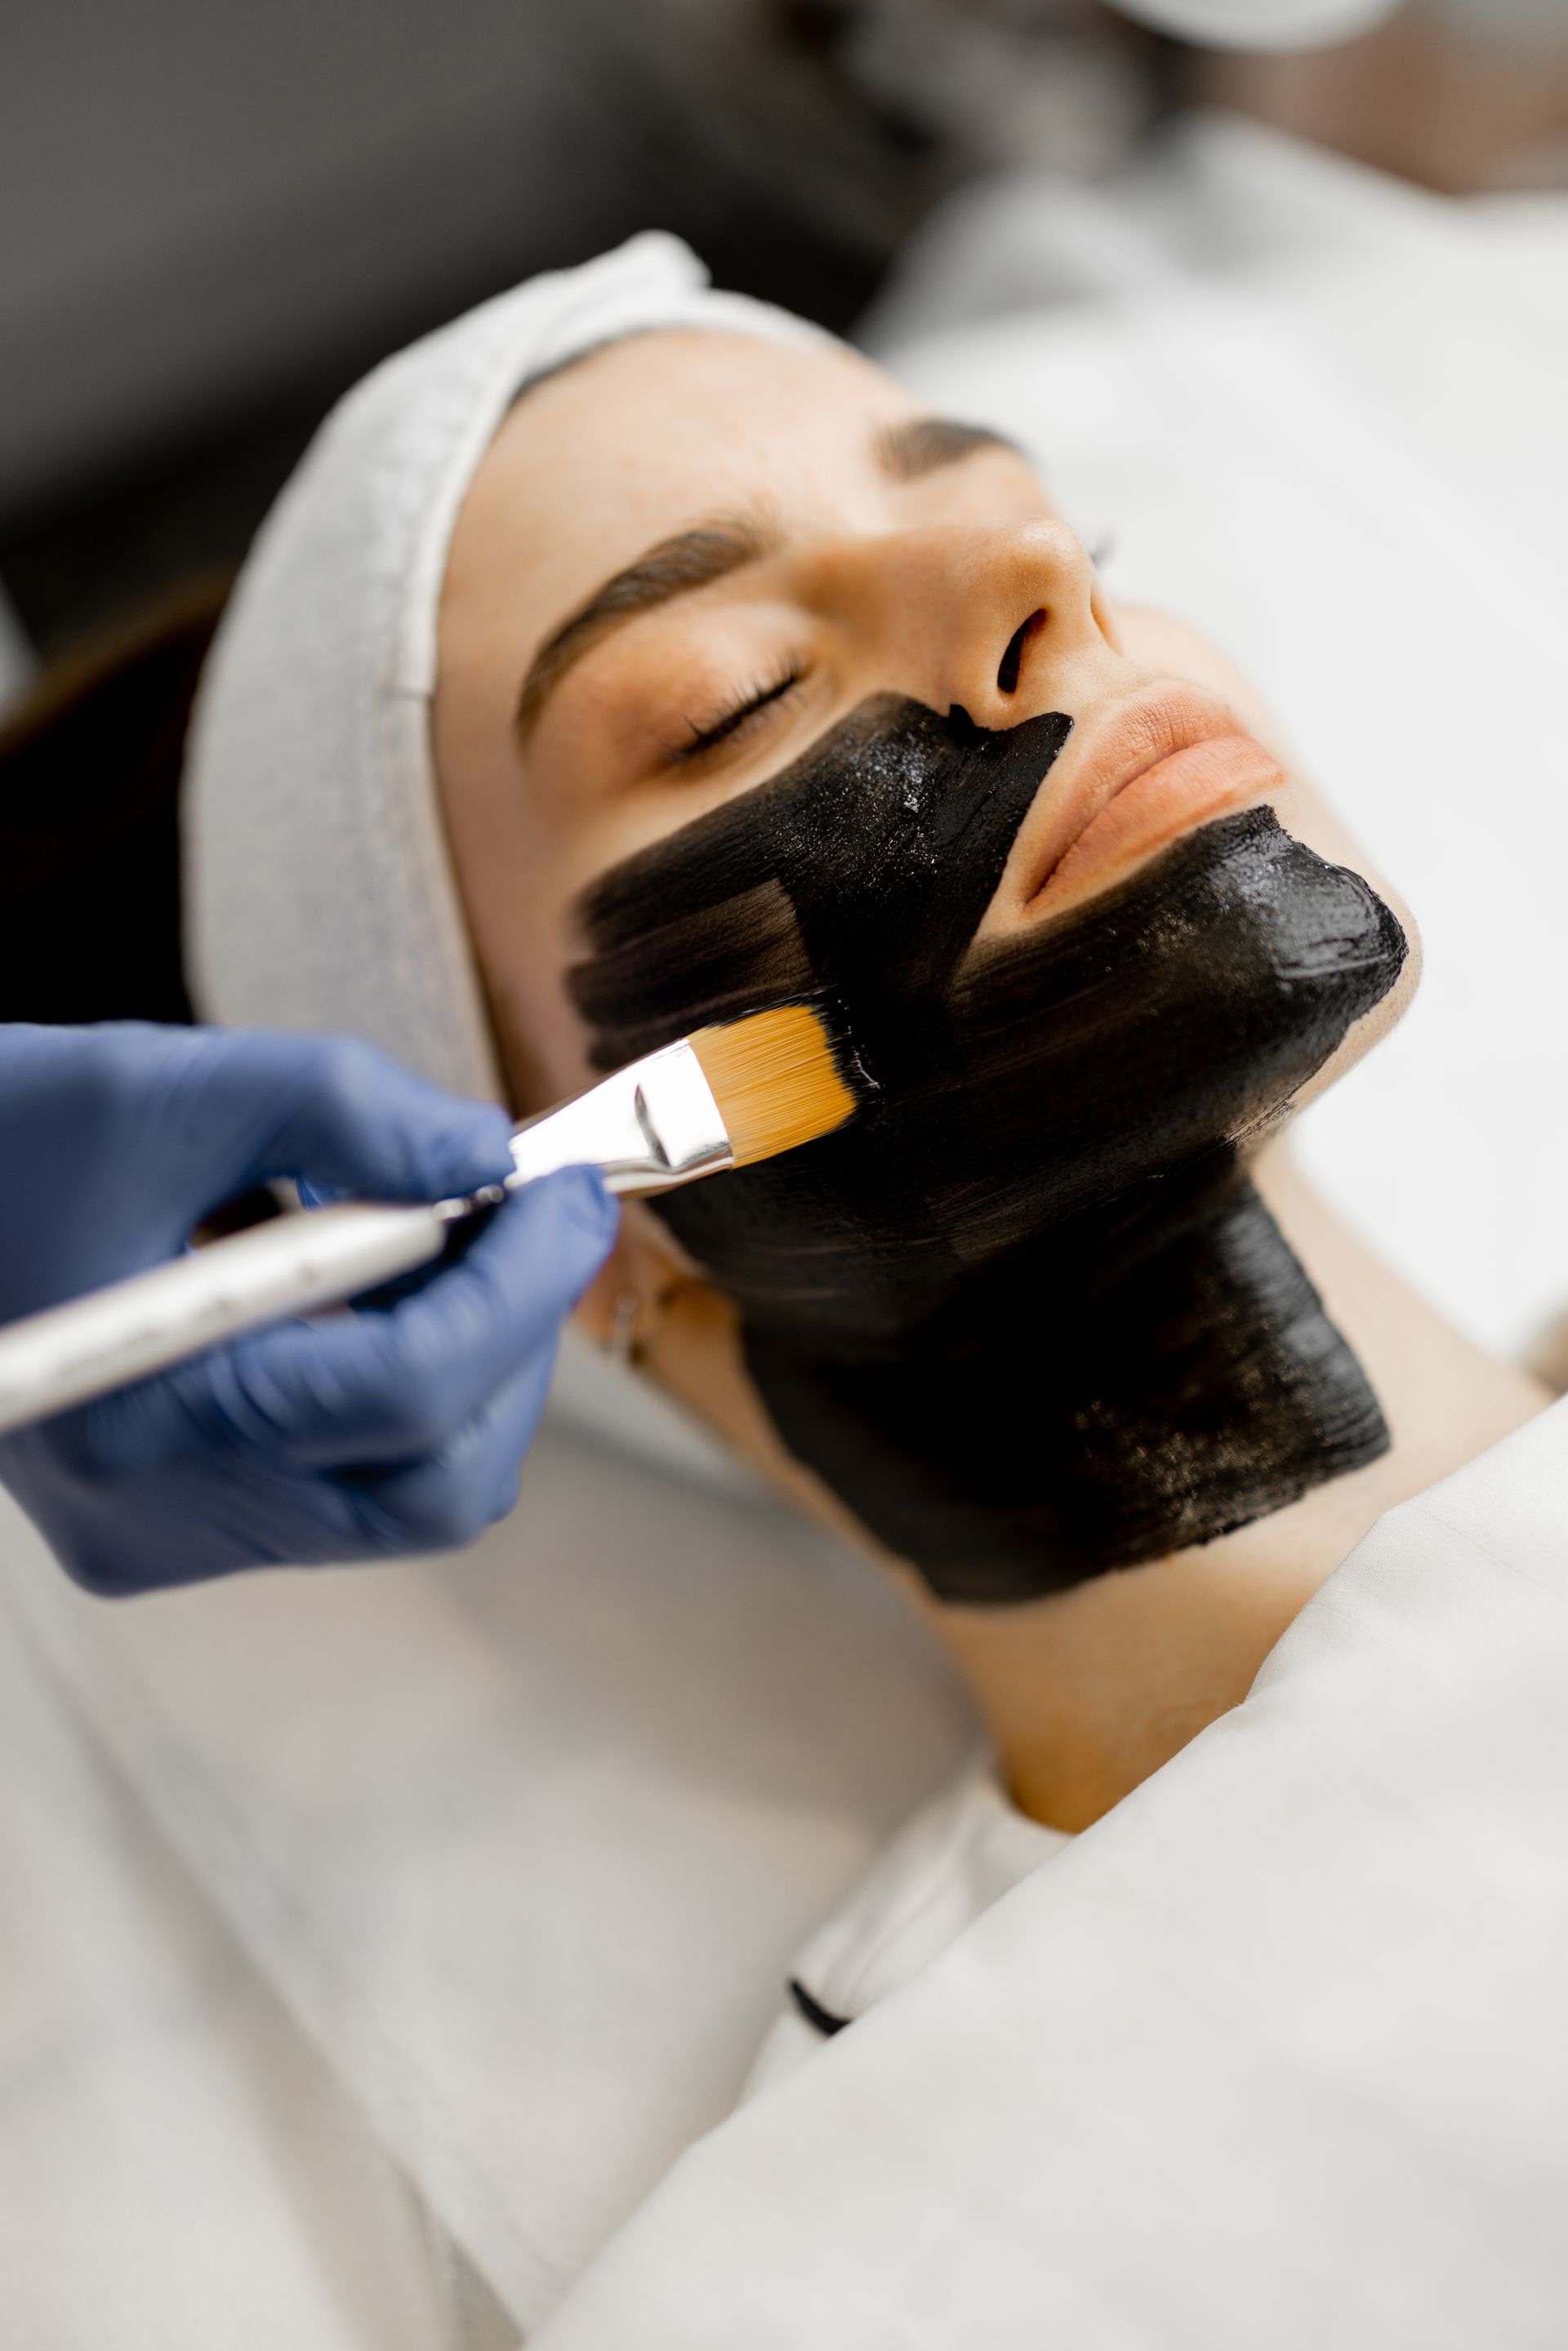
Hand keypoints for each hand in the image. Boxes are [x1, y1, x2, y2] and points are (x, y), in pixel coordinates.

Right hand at [0, 1024, 615, 1591]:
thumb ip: (345, 1108)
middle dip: (513, 1343)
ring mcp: (164, 1541)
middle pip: (436, 1483)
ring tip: (432, 1237)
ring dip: (463, 1364)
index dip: (522, 1284)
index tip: (571, 1188)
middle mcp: (154, 1513)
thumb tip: (489, 1159)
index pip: (404, 1391)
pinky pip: (344, 1490)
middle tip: (531, 1221)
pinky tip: (350, 1291)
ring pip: (406, 1496)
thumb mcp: (167, 1082)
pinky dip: (392, 1390)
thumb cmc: (2, 1134)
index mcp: (136, 1412)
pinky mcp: (168, 1539)